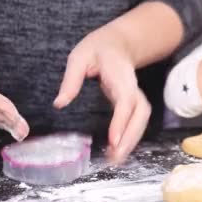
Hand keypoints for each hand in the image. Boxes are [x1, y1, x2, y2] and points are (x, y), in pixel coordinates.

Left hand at [54, 26, 151, 163]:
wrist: (119, 42)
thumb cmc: (98, 48)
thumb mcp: (79, 57)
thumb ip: (71, 79)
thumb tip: (60, 104)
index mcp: (120, 76)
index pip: (126, 100)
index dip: (122, 121)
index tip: (114, 140)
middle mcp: (132, 87)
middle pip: (140, 114)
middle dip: (131, 137)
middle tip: (115, 158)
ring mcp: (135, 95)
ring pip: (141, 120)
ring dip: (132, 141)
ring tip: (116, 160)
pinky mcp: (132, 103)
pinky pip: (136, 122)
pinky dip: (130, 137)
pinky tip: (118, 151)